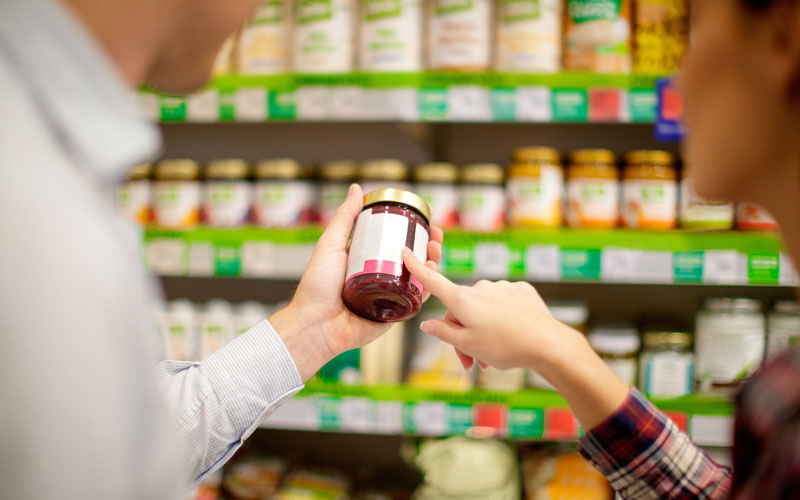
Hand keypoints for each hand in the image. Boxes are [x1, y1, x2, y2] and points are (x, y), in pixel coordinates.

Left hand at [271, 184, 443, 380]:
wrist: (315, 325)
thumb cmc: (316, 286)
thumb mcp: (330, 245)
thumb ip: (344, 218)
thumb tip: (357, 189)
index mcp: (365, 259)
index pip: (394, 241)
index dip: (412, 230)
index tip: (425, 219)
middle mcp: (378, 276)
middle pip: (411, 258)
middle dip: (428, 245)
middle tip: (436, 235)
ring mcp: (387, 295)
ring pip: (417, 277)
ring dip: (432, 263)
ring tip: (436, 252)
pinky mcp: (394, 314)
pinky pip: (414, 300)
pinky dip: (428, 288)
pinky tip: (433, 275)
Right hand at [401, 249, 629, 429]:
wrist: (547, 343)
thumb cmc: (505, 347)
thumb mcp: (468, 345)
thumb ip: (444, 333)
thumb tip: (427, 325)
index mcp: (462, 300)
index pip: (433, 281)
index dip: (417, 267)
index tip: (404, 251)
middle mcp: (480, 288)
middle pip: (460, 308)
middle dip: (461, 333)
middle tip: (470, 362)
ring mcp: (502, 287)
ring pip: (482, 308)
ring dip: (482, 329)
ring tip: (492, 355)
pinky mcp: (520, 291)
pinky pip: (503, 303)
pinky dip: (502, 318)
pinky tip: (511, 334)